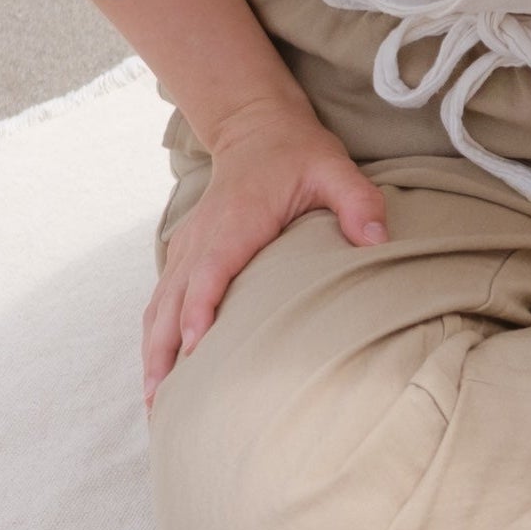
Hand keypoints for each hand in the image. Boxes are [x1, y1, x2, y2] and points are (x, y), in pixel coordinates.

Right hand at [144, 97, 386, 403]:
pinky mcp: (185, 254)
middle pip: (173, 301)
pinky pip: (162, 300)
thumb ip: (359, 203)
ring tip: (154, 401)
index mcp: (236, 220)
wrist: (255, 126)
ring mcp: (188, 246)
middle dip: (164, 352)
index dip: (200, 309)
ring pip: (160, 306)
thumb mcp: (335, 168)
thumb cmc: (297, 153)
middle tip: (162, 403)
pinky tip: (157, 371)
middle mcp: (203, 236)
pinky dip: (155, 336)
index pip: (211, 270)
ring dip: (153, 352)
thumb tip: (377, 241)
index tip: (195, 350)